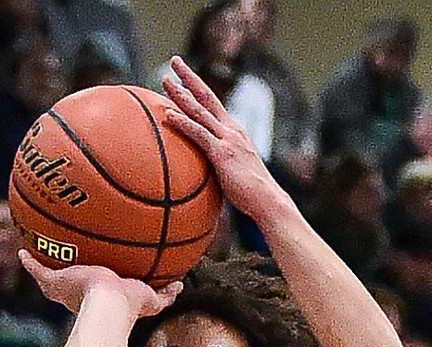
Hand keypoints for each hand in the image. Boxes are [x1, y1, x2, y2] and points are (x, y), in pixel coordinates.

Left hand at [19, 251, 180, 319]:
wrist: (105, 305)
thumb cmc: (80, 294)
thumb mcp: (53, 280)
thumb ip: (38, 269)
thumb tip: (22, 254)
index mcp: (96, 293)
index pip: (98, 285)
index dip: (99, 276)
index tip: (100, 268)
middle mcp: (117, 298)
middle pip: (125, 286)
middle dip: (130, 278)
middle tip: (134, 263)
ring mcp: (136, 301)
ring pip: (149, 292)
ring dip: (155, 283)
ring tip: (163, 267)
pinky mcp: (150, 301)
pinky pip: (166, 295)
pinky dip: (173, 289)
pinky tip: (181, 279)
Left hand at [162, 56, 277, 217]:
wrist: (267, 200)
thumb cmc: (251, 194)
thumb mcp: (234, 173)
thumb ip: (219, 165)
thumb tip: (203, 173)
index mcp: (234, 131)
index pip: (213, 104)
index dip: (198, 88)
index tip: (184, 76)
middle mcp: (231, 129)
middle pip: (206, 96)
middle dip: (189, 77)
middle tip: (174, 61)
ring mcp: (227, 139)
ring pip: (200, 110)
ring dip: (181, 94)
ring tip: (164, 80)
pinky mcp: (222, 153)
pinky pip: (198, 133)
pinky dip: (183, 122)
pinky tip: (169, 115)